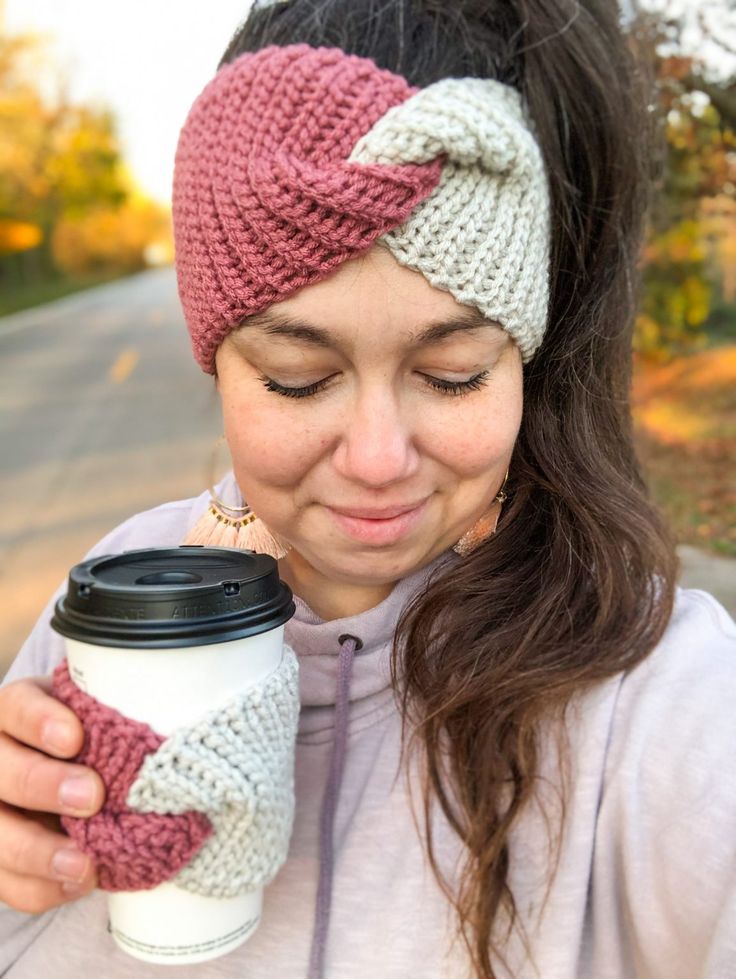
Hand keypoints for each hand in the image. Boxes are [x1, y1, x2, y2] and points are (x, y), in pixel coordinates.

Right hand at [0, 676, 104, 913]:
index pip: (16, 707)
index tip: (75, 737)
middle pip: (0, 770)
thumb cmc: (99, 738)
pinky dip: (40, 887)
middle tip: (92, 798)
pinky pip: (4, 881)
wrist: (76, 778)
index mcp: (16, 713)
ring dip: (39, 852)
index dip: (38, 721)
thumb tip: (168, 740)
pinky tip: (78, 884)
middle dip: (44, 785)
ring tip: (84, 863)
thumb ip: (114, 726)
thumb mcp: (101, 719)